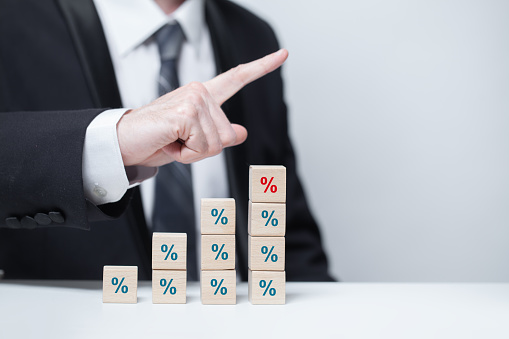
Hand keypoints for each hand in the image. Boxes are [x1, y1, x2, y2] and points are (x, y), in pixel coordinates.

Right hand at [117, 49, 288, 166]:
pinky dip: (186, 155)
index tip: (283, 54)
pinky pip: (203, 146)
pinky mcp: (186, 112)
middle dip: (203, 150)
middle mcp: (200, 92)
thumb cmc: (155, 139)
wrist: (124, 144)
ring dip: (193, 153)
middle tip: (177, 142)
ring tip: (171, 141)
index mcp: (202, 96)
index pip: (236, 78)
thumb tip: (241, 132)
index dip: (262, 67)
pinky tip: (169, 142)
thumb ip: (218, 134)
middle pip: (226, 135)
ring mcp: (193, 99)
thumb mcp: (192, 140)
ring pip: (216, 144)